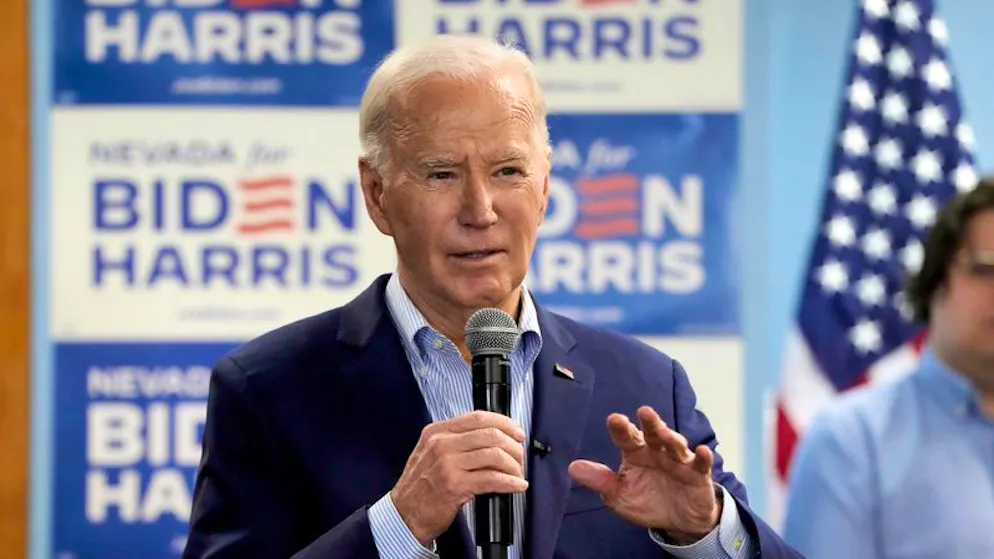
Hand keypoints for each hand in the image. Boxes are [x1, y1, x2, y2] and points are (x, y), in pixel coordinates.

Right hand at [390, 410, 528, 545]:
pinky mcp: (455, 486)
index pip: (478, 417)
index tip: (517, 433)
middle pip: (490, 434)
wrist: (404, 515)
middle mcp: (441, 444)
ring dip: (514, 465)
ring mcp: (447, 464)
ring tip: (518, 473)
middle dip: (513, 446)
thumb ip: (455, 440)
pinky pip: (492, 479)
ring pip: (495, 455)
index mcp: (437, 432)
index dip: (504, 423)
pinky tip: (517, 485)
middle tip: (519, 457)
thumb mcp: (430, 453)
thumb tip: (491, 437)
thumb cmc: (420, 486)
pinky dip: (510, 482)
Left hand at [567, 406, 719, 542]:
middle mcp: (657, 452)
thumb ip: (600, 481)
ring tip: (665, 433)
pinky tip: (703, 451)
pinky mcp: (697, 475)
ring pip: (675, 445)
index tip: (615, 419)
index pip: (627, 437)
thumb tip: (572, 468)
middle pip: (653, 434)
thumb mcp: (619, 496)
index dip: (621, 428)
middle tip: (644, 412)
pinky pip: (701, 464)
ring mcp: (678, 461)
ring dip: (672, 438)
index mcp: (636, 454)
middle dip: (650, 423)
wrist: (677, 522)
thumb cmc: (647, 502)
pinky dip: (703, 457)